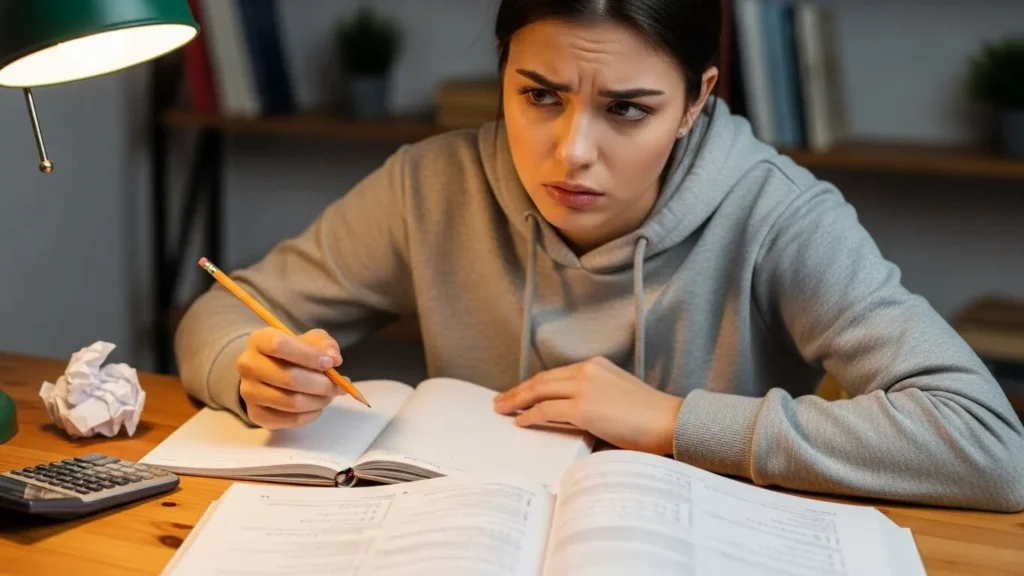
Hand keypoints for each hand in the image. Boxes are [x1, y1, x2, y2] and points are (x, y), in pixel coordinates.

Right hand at [236, 327, 343, 428]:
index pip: (279, 345)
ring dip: (319, 401)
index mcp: (259, 340)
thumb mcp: (312, 340)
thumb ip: (325, 345)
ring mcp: (248, 392)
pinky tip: (317, 406)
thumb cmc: (295, 352)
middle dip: (321, 384)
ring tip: (330, 395)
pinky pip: (289, 420)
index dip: (309, 355)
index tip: (330, 363)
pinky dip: (310, 415)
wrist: (273, 372)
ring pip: (291, 402)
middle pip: (288, 378)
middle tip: (339, 386)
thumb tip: (334, 359)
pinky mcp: (255, 414)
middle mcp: (247, 365)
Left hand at [493, 357, 683, 454]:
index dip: (534, 384)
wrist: (670, 420)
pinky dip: (530, 415)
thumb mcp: (618, 393)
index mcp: (596, 365)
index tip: (520, 392)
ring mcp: (584, 388)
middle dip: (518, 391)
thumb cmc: (650, 415)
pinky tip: (521, 422)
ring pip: (539, 392)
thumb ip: (595, 394)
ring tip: (503, 410)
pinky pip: (546, 410)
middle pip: (542, 380)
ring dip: (517, 401)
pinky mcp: (583, 408)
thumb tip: (573, 410)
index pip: (555, 374)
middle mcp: (587, 371)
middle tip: (500, 401)